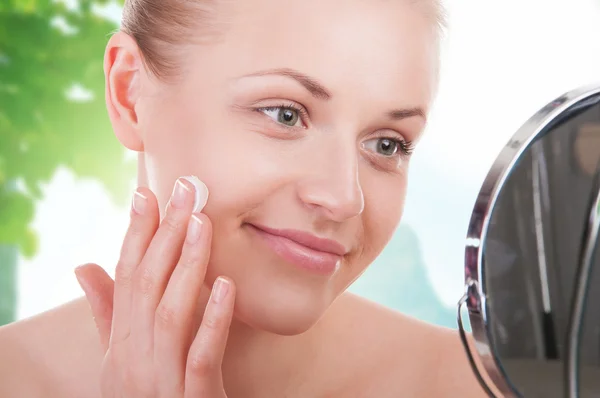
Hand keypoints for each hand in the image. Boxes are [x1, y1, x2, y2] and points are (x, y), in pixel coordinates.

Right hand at [75, 178, 234, 396]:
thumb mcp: (121, 358)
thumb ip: (108, 314)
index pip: (126, 277)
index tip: (147, 193)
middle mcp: (134, 357)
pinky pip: (200, 357)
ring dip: (186, 265)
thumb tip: (84, 266)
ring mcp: (161, 379)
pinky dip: (212, 321)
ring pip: (170, 314)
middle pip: (146, 285)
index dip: (136, 234)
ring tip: (202, 224)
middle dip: (165, 234)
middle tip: (186, 191)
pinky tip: (226, 285)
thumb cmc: (144, 397)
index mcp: (121, 342)